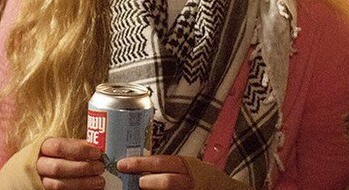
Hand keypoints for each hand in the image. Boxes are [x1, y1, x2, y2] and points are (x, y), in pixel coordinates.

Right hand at [35, 137, 103, 189]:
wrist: (40, 169)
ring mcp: (42, 181)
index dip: (79, 150)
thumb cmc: (55, 155)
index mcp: (43, 148)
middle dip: (82, 168)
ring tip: (100, 182)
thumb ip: (77, 147)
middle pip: (58, 168)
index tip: (97, 152)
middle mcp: (39, 165)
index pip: (59, 147)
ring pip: (59, 185)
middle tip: (100, 168)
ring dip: (82, 184)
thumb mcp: (62, 146)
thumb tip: (97, 149)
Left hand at [118, 156, 251, 189]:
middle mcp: (189, 180)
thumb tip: (139, 168)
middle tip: (138, 183)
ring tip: (144, 189)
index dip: (139, 163)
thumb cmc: (202, 177)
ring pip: (172, 189)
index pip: (160, 162)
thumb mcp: (186, 166)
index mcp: (185, 165)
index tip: (122, 165)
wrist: (225, 189)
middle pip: (168, 181)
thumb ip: (167, 167)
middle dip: (149, 182)